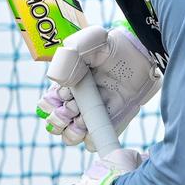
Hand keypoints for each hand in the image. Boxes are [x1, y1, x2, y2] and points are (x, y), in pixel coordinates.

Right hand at [38, 24, 160, 148]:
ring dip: (73, 132)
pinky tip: (98, 124)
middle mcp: (75, 103)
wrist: (139, 54)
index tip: (63, 94)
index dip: (50, 104)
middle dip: (59, 119)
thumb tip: (57, 81)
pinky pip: (94, 142)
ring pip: (71, 137)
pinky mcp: (109, 124)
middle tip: (73, 107)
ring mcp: (92, 115)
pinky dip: (92, 138)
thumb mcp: (88, 41)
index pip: (46, 106)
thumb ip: (68, 56)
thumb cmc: (111, 46)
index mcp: (64, 87)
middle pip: (55, 126)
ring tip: (83, 119)